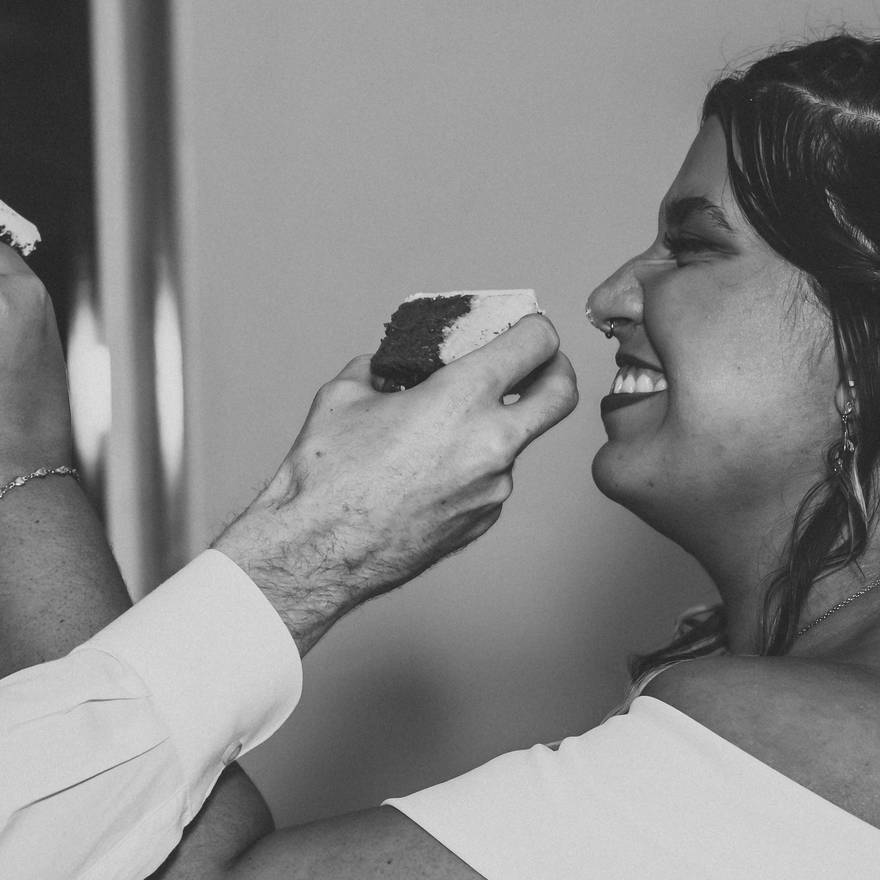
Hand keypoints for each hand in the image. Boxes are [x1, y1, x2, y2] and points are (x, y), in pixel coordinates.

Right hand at [213, 315, 576, 651]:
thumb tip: (389, 367)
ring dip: (492, 427)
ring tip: (435, 432)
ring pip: (516, 443)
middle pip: (562, 394)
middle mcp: (491, 443)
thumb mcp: (343, 396)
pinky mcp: (482, 520)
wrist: (317, 551)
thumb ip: (380, 370)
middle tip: (534, 365)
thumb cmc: (327, 476)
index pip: (536, 344)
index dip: (532, 329)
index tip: (520, 329)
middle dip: (554, 371)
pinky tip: (424, 474)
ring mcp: (493, 487)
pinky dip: (469, 468)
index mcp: (461, 398)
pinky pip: (490, 481)